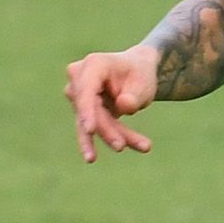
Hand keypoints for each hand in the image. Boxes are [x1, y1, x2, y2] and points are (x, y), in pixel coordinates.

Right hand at [64, 46, 159, 161]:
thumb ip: (134, 96)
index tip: (90, 130)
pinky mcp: (84, 110)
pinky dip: (109, 139)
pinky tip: (95, 157)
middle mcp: (79, 78)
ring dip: (112, 137)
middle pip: (90, 110)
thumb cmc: (140, 73)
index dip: (86, 111)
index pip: (85, 91)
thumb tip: (123, 106)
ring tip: (136, 148)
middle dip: (107, 130)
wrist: (138, 69)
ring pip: (93, 123)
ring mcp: (79, 95)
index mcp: (93, 65)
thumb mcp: (144, 82)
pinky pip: (96, 128)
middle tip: (122, 146)